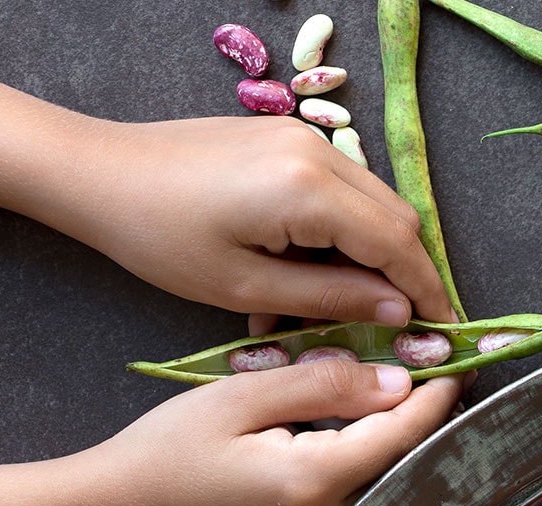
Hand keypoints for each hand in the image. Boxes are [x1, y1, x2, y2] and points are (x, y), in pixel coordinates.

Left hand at [62, 116, 452, 327]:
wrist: (97, 172)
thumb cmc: (160, 238)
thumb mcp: (246, 287)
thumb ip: (332, 298)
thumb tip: (398, 313)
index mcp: (309, 190)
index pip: (398, 245)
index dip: (427, 292)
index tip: (444, 332)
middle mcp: (318, 152)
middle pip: (398, 219)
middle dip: (406, 274)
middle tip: (399, 325)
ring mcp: (303, 138)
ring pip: (373, 203)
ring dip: (371, 254)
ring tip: (338, 302)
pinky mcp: (287, 138)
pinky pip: (340, 189)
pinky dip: (341, 231)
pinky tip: (308, 268)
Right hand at [77, 360, 460, 505]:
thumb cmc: (164, 452)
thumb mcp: (240, 398)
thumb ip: (323, 385)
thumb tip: (396, 379)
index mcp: (315, 482)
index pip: (404, 434)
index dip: (437, 395)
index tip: (457, 361)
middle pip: (408, 468)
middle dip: (429, 421)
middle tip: (439, 374)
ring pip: (388, 491)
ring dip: (405, 449)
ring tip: (410, 401)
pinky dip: (375, 474)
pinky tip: (369, 441)